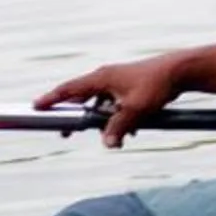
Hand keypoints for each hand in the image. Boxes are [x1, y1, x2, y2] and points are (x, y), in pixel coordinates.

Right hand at [35, 54, 189, 148]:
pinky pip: (114, 104)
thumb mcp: (135, 110)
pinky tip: (130, 131)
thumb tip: (107, 144)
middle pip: (81, 99)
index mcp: (101, 79)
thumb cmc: (156, 85)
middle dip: (74, 116)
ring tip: (104, 136)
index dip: (51, 99)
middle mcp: (105, 78)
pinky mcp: (129, 87)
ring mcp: (117, 81)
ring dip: (101, 120)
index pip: (69, 90)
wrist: (179, 71)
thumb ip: (119, 128)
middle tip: (64, 133)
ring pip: (100, 104)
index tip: (36, 106)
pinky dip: (116, 117)